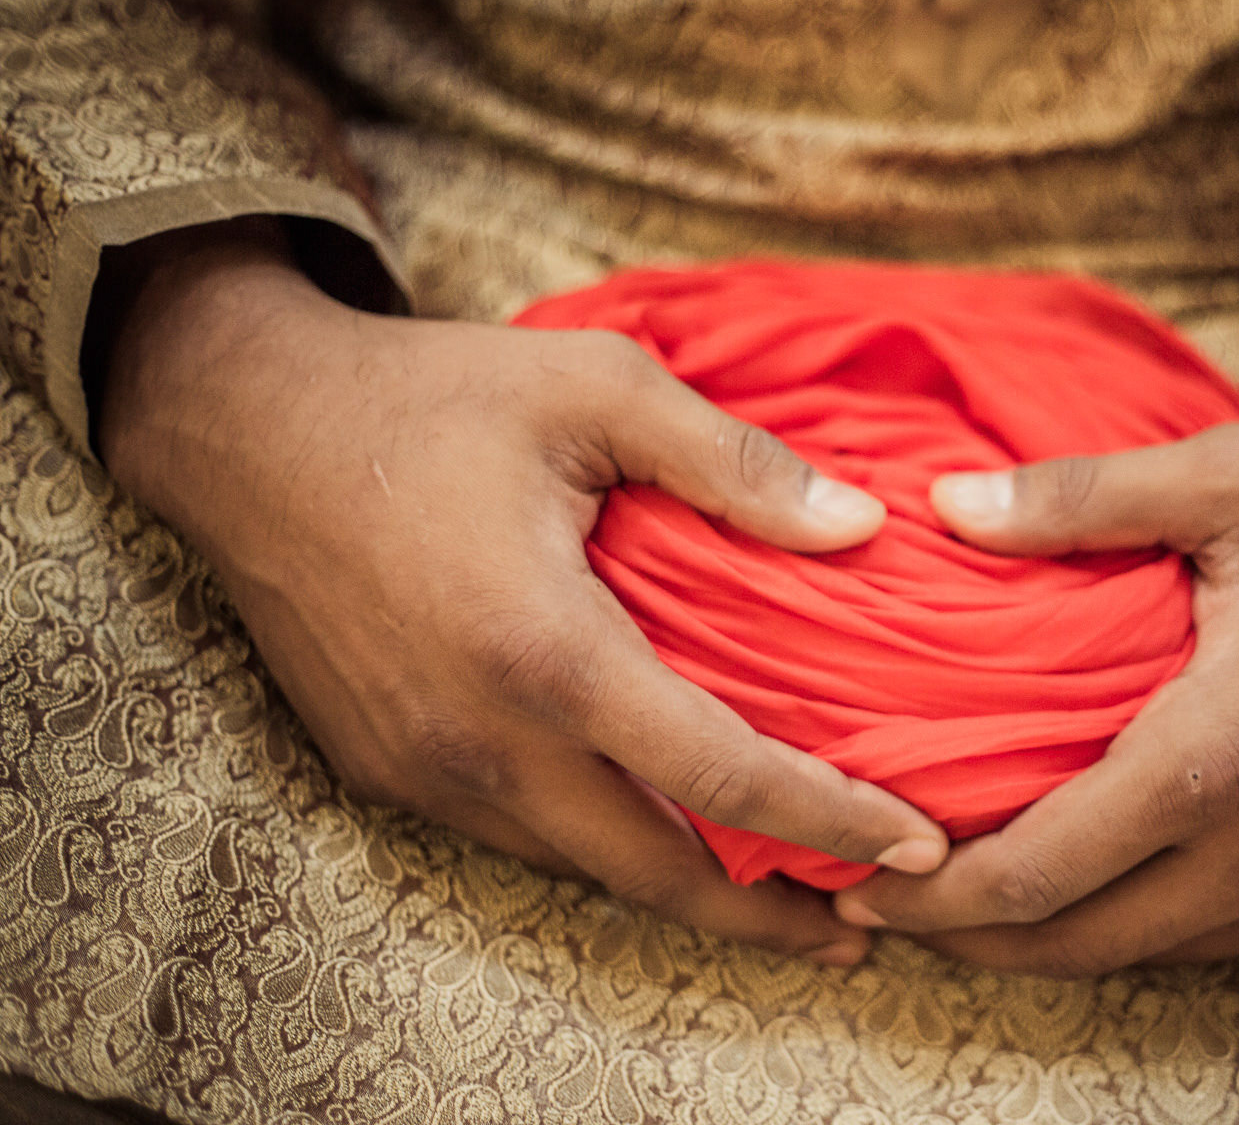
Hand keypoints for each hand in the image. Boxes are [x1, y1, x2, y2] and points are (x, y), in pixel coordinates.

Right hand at [98, 224, 946, 964]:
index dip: (832, 821)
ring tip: (778, 882)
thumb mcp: (598, 387)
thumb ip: (735, 463)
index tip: (918, 851)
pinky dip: (604, 843)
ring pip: (584, 866)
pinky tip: (655, 816)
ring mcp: (427, 768)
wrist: (248, 427)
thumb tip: (863, 528)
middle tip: (862, 923)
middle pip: (656, 872)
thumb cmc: (431, 398)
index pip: (721, 776)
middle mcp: (483, 738)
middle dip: (768, 917)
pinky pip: (520, 834)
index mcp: (548, 649)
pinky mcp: (388, 769)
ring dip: (687, 886)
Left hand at [834, 423, 1238, 975]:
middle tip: (879, 907)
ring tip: (963, 898)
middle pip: (1072, 946)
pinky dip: (1129, 925)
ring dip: (1043, 940)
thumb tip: (941, 510)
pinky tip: (1088, 880)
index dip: (930, 894)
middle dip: (963, 939)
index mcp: (1217, 758)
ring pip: (1141, 956)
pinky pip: (1212, 942)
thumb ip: (1077, 499)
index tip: (857, 880)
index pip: (1036, 874)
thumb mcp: (1232, 482)